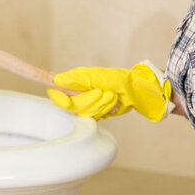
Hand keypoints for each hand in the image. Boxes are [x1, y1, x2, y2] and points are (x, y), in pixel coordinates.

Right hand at [47, 61, 171, 121]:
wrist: (138, 89)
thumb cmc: (119, 79)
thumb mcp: (97, 76)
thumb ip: (76, 79)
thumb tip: (56, 80)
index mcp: (76, 80)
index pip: (57, 91)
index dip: (59, 98)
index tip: (66, 102)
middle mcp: (79, 91)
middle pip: (72, 105)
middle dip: (89, 101)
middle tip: (103, 93)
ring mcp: (88, 102)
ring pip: (84, 113)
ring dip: (101, 105)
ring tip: (112, 96)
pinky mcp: (97, 111)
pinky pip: (95, 117)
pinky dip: (105, 111)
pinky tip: (113, 104)